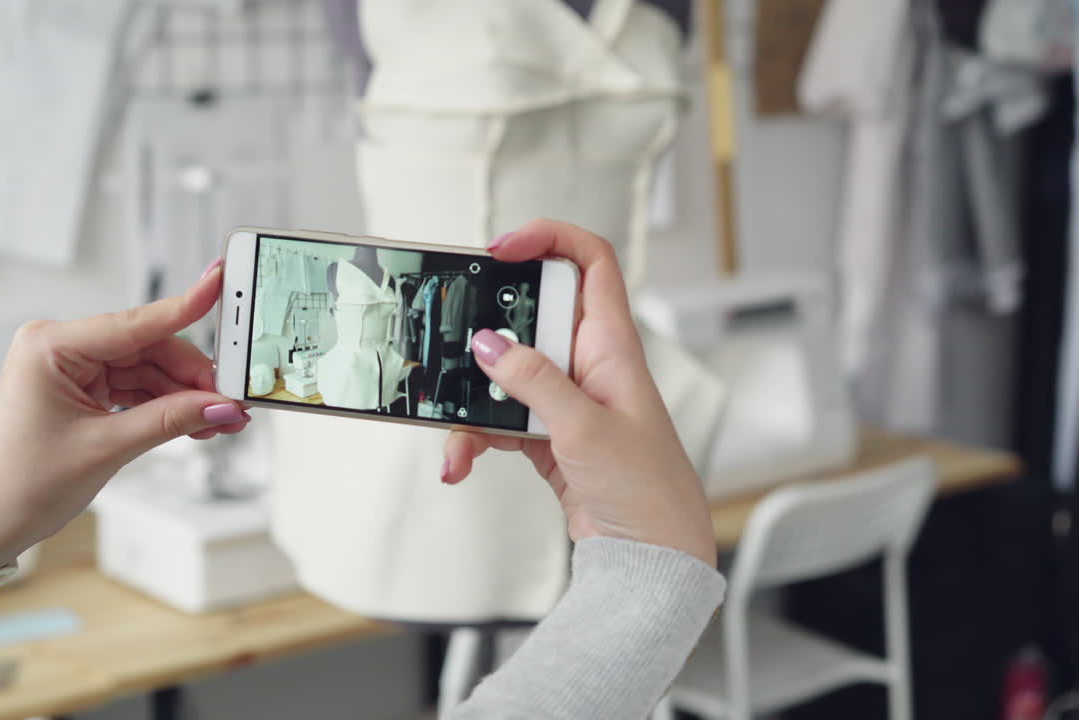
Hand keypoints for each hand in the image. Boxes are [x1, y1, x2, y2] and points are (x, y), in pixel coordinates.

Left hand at [0, 259, 249, 570]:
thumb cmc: (23, 484)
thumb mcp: (106, 448)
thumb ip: (169, 420)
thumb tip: (220, 405)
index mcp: (51, 346)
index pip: (133, 322)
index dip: (184, 305)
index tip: (219, 282)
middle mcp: (61, 347)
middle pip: (148, 347)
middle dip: (192, 376)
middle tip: (231, 400)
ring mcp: (72, 367)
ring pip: (149, 369)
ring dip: (185, 395)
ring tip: (220, 420)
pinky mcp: (83, 387)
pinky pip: (137, 386)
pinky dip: (167, 405)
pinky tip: (196, 422)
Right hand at [442, 220, 715, 566]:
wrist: (652, 557)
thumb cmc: (647, 490)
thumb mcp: (584, 429)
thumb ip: (534, 382)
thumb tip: (489, 345)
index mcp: (612, 345)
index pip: (591, 262)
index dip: (549, 240)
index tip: (501, 249)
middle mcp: (588, 364)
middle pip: (529, 319)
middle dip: (486, 333)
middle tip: (453, 342)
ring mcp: (565, 399)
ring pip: (505, 375)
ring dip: (472, 403)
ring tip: (453, 439)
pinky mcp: (546, 434)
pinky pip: (498, 418)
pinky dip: (475, 437)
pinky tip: (460, 461)